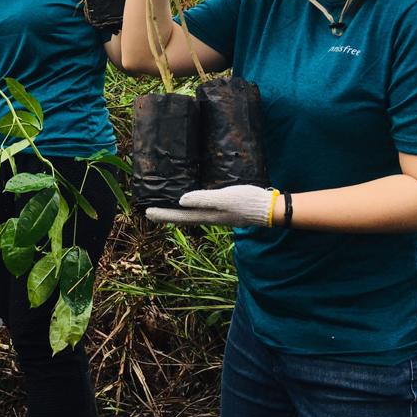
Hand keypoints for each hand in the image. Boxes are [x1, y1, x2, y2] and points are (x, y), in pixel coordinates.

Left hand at [144, 184, 275, 227]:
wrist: (269, 209)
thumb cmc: (248, 202)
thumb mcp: (224, 198)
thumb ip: (203, 199)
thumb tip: (180, 201)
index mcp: (207, 216)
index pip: (179, 216)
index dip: (163, 215)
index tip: (147, 213)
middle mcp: (209, 217)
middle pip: (182, 217)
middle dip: (166, 215)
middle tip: (150, 213)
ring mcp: (217, 214)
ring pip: (191, 214)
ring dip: (177, 211)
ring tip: (166, 206)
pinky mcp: (224, 208)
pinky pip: (201, 208)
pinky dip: (191, 206)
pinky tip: (192, 200)